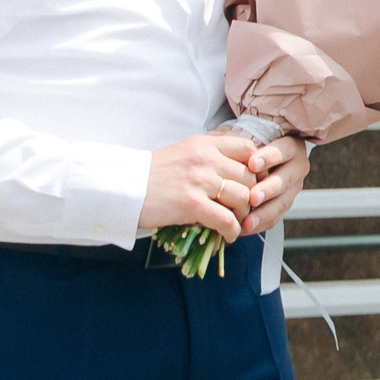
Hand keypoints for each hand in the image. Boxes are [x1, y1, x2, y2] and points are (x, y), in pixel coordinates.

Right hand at [140, 132, 259, 242]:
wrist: (122, 187)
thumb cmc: (153, 173)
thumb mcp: (185, 152)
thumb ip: (211, 155)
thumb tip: (239, 167)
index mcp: (205, 144)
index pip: (248, 149)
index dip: (257, 168)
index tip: (254, 182)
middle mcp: (206, 159)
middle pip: (249, 176)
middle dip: (252, 195)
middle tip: (246, 208)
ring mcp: (199, 181)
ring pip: (242, 198)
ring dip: (243, 215)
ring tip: (236, 222)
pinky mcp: (191, 204)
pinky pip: (226, 219)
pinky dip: (232, 231)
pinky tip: (227, 235)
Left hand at [238, 136, 311, 234]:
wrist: (258, 163)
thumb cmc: (247, 149)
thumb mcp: (244, 139)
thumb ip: (234, 139)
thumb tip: (215, 136)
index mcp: (289, 148)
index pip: (283, 151)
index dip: (269, 157)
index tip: (251, 164)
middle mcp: (295, 168)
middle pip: (285, 180)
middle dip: (268, 190)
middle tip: (252, 197)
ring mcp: (292, 189)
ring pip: (282, 202)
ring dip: (264, 212)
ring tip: (247, 221)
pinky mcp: (284, 205)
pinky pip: (275, 218)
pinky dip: (260, 224)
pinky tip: (245, 228)